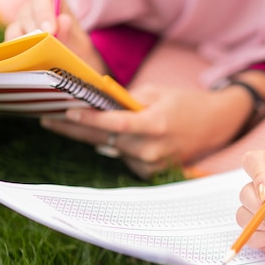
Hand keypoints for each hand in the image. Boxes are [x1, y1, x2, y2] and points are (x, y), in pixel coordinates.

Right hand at [4, 0, 106, 74]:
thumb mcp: (79, 44)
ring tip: (33, 57)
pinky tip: (25, 65)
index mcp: (50, 3)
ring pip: (14, 31)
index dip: (44, 14)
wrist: (72, 63)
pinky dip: (16, 55)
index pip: (41, 0)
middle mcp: (31, 11)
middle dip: (33, 31)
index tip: (50, 31)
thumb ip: (71, 34)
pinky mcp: (13, 43)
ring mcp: (20, 26)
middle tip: (41, 46)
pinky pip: (9, 47)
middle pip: (25, 15)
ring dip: (23, 44)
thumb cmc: (76, 48)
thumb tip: (63, 20)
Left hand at [41, 83, 253, 177]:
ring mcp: (153, 163)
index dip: (88, 120)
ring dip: (96, 138)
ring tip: (73, 124)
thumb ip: (128, 100)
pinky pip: (125, 160)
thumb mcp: (158, 92)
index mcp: (155, 124)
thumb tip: (98, 103)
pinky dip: (118, 148)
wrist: (216, 124)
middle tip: (48, 120)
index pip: (115, 124)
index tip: (64, 113)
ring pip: (112, 150)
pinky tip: (118, 138)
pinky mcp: (153, 172)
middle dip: (76, 130)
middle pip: (105, 140)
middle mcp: (153, 148)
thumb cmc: (187, 104)